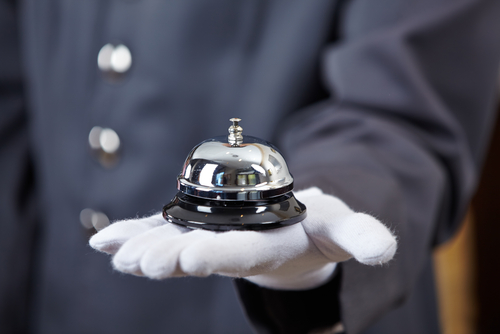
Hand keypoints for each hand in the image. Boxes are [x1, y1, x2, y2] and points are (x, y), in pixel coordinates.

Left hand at [89, 187, 396, 289]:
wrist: (292, 239)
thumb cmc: (319, 230)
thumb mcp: (343, 227)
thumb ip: (363, 237)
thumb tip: (384, 251)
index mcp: (267, 248)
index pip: (240, 255)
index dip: (215, 256)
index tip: (189, 259)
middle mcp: (233, 249)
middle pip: (198, 253)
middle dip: (168, 258)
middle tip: (138, 262)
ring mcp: (211, 241)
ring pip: (173, 245)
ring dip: (143, 248)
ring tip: (113, 251)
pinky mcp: (197, 232)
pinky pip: (163, 231)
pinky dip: (134, 233)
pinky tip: (103, 239)